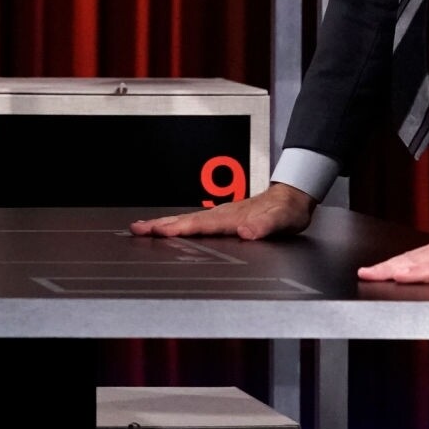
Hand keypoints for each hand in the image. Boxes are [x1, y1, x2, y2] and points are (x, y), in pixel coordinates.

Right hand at [128, 183, 317, 240]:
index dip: (180, 229)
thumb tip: (246, 231)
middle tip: (136, 229)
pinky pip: (193, 221)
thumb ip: (264, 225)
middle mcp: (222, 214)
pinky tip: (166, 228)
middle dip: (160, 225)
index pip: (201, 225)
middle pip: (185, 220)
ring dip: (162, 224)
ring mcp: (220, 215)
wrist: (292, 196)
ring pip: (186, 220)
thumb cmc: (287, 210)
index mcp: (232, 217)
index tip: (159, 232)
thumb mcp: (282, 220)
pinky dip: (175, 224)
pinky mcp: (220, 218)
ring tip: (141, 228)